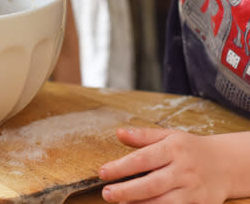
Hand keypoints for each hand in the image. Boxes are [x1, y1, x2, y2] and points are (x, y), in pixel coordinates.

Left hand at [99, 128, 232, 202]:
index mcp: (174, 149)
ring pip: (163, 202)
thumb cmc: (191, 149)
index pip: (142, 159)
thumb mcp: (169, 136)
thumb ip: (143, 136)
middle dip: (126, 191)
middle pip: (151, 184)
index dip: (120, 167)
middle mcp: (184, 170)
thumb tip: (119, 133)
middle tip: (107, 194)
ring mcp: (193, 189)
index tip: (103, 172)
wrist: (227, 164)